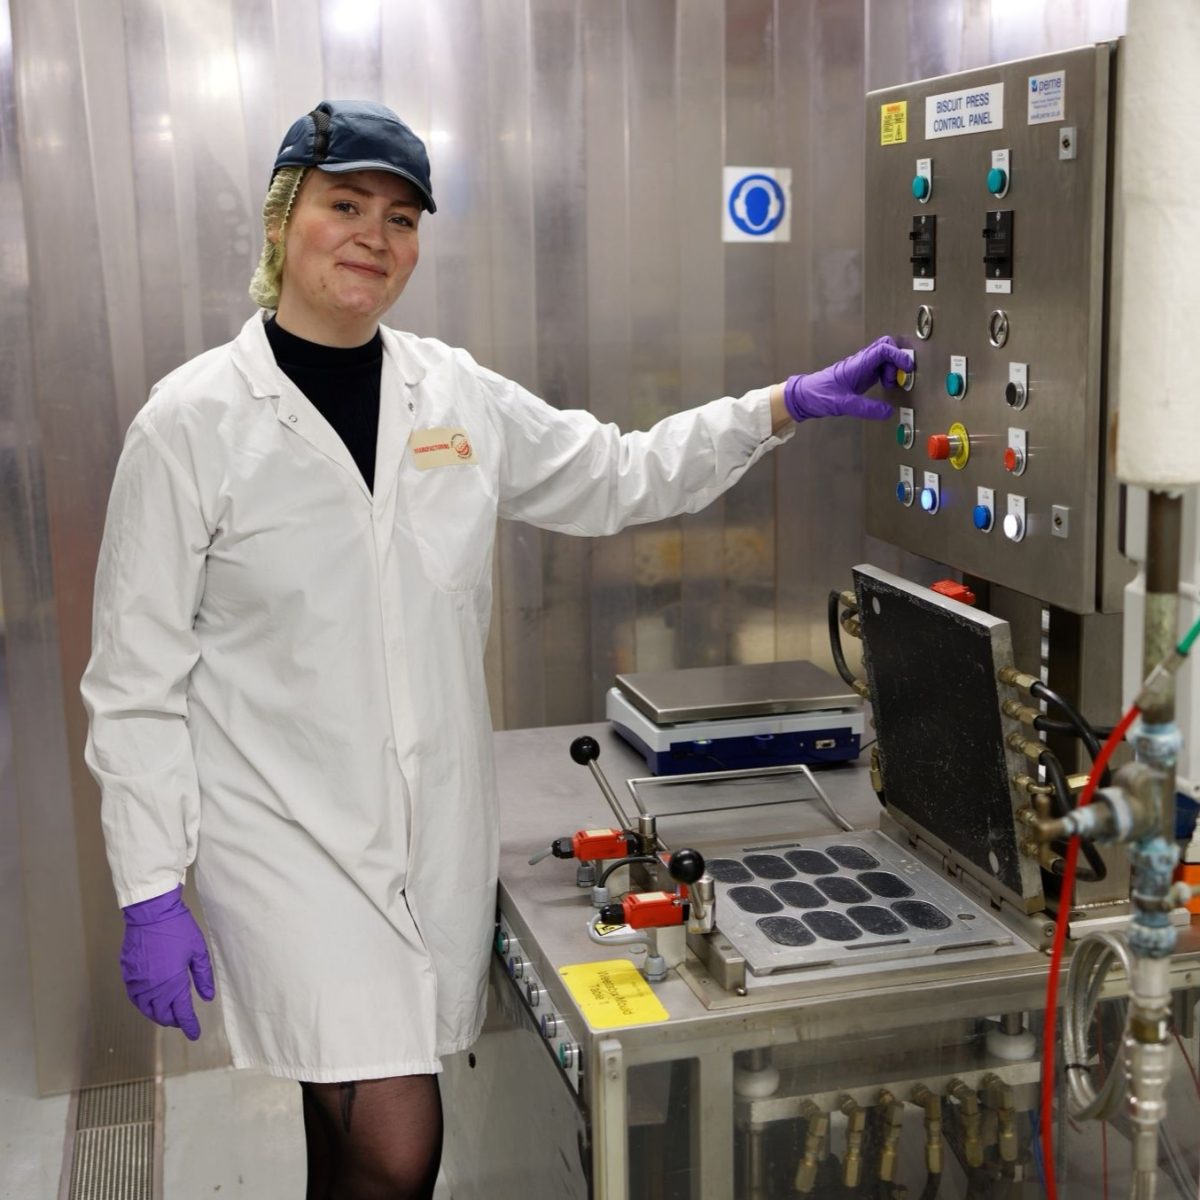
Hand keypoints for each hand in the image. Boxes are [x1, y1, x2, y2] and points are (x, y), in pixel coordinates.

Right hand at [120, 885, 214, 1040]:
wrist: (151, 912)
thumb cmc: (177, 929)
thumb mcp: (198, 951)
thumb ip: (203, 977)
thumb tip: (207, 997)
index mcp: (173, 983)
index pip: (182, 1013)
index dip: (189, 1026)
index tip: (195, 1033)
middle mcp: (153, 988)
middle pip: (162, 1015)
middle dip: (173, 1021)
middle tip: (182, 1020)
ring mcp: (137, 982)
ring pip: (145, 1009)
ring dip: (157, 1015)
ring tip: (168, 1014)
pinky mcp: (127, 974)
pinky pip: (134, 997)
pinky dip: (143, 1004)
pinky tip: (150, 1001)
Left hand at [783, 336, 911, 421]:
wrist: (803, 397)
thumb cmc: (819, 396)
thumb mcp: (843, 404)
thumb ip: (866, 408)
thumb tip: (888, 412)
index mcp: (858, 364)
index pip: (883, 349)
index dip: (898, 356)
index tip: (906, 369)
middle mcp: (861, 362)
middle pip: (886, 347)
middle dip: (896, 360)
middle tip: (895, 379)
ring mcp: (861, 367)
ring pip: (884, 357)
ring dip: (892, 369)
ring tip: (889, 385)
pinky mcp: (860, 375)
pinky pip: (878, 368)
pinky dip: (886, 374)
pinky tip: (883, 386)